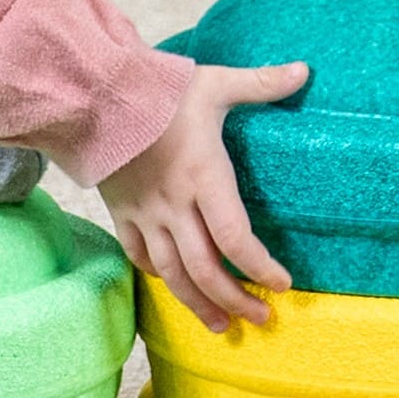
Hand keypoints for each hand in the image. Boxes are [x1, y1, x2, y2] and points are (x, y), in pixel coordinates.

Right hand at [99, 61, 308, 333]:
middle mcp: (174, 204)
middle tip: (262, 319)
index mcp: (203, 176)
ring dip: (199, 304)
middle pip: (206, 269)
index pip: (235, 238)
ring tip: (222, 326)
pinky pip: (140, 256)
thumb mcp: (215, 82)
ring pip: (173, 274)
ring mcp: (145, 213)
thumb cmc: (160, 89)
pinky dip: (160, 276)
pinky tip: (176, 288)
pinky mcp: (122, 212)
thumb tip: (305, 71)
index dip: (259, 267)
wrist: (92, 92)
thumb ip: (261, 83)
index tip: (283, 284)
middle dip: (236, 300)